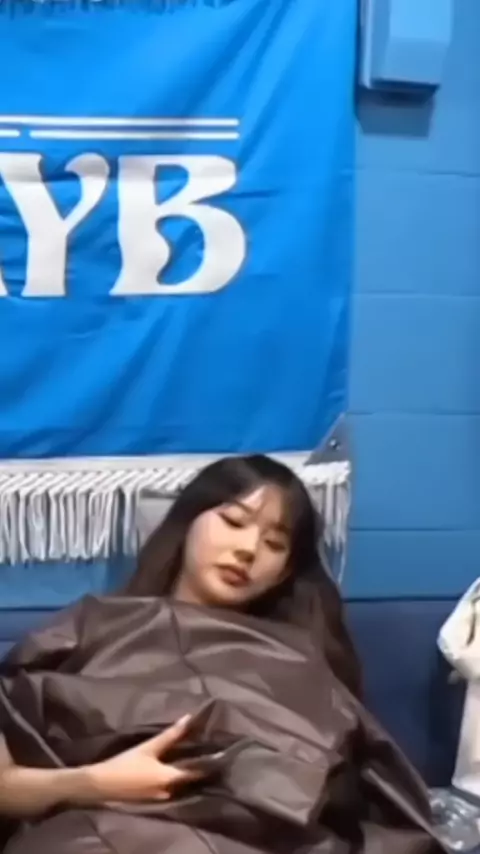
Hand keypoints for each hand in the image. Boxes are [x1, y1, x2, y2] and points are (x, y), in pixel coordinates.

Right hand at [88, 715, 202, 802]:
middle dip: (197, 766)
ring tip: (194, 755)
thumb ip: (170, 735)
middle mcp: (169, 792)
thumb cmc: (125, 765)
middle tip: (207, 749)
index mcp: (170, 779)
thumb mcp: (148, 748)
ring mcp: (160, 797)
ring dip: (184, 772)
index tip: (221, 751)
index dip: (209, 763)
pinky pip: (169, 788)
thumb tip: (189, 718)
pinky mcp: (151, 798)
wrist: (100, 785)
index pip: (197, 772)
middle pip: (189, 779)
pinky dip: (173, 778)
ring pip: (178, 784)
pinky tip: (173, 767)